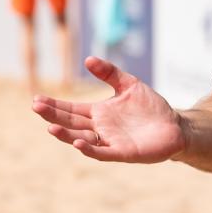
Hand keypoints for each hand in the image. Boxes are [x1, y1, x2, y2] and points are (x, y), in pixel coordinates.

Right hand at [31, 56, 185, 162]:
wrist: (175, 126)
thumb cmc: (151, 107)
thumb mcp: (130, 85)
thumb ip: (110, 73)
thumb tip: (88, 59)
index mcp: (99, 112)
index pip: (71, 108)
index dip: (54, 105)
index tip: (36, 99)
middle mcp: (100, 128)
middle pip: (71, 122)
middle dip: (53, 115)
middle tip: (36, 107)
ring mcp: (110, 141)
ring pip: (82, 139)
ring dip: (66, 134)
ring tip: (51, 127)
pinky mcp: (123, 152)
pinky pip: (103, 152)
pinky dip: (90, 149)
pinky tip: (78, 144)